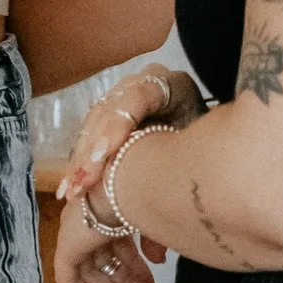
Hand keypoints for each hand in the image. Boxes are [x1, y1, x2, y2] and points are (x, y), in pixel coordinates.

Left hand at [55, 170, 166, 282]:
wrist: (132, 185)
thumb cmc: (148, 197)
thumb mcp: (155, 223)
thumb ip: (154, 243)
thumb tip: (158, 261)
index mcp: (110, 213)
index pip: (120, 250)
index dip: (137, 273)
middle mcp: (89, 224)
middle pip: (108, 265)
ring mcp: (75, 235)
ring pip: (94, 275)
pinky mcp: (65, 247)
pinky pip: (70, 281)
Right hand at [56, 64, 202, 212]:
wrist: (209, 139)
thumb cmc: (211, 144)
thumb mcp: (203, 146)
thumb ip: (183, 158)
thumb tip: (159, 199)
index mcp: (171, 84)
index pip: (138, 95)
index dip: (118, 124)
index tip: (104, 154)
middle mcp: (142, 83)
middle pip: (109, 111)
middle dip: (92, 149)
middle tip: (82, 181)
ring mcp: (123, 95)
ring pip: (94, 123)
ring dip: (81, 157)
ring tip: (72, 188)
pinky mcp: (110, 113)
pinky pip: (90, 133)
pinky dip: (81, 160)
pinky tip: (71, 183)